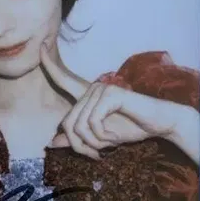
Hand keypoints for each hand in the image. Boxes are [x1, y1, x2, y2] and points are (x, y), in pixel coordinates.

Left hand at [40, 45, 199, 163]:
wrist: (159, 124)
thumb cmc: (131, 128)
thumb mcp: (99, 138)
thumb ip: (76, 139)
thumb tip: (50, 143)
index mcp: (87, 96)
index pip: (63, 78)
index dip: (49, 64)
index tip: (41, 46)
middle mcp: (92, 89)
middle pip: (68, 124)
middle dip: (80, 146)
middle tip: (95, 154)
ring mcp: (101, 89)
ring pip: (79, 126)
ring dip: (94, 143)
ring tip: (109, 143)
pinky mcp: (110, 94)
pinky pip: (93, 123)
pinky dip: (103, 137)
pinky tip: (115, 136)